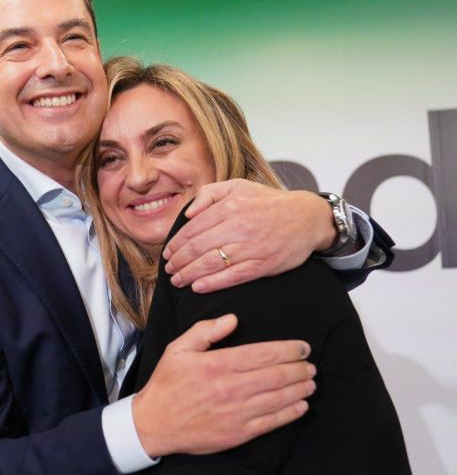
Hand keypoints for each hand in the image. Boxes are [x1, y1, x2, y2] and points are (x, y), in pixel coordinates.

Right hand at [132, 315, 315, 457]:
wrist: (154, 423)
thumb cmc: (166, 384)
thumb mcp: (178, 349)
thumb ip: (206, 331)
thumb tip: (233, 319)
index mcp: (218, 364)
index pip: (263, 354)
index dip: (288, 350)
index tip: (303, 348)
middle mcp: (231, 387)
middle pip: (277, 375)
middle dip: (299, 369)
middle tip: (310, 365)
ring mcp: (237, 412)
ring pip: (279, 398)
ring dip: (300, 389)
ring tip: (310, 383)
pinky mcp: (238, 433)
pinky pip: (272, 422)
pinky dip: (291, 413)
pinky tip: (301, 406)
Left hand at [162, 179, 333, 292]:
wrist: (307, 217)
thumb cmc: (268, 203)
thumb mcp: (237, 187)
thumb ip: (209, 194)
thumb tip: (188, 213)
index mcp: (230, 207)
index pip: (192, 230)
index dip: (175, 245)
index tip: (167, 254)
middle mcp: (238, 227)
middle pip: (197, 248)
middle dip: (178, 262)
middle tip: (169, 270)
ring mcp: (251, 247)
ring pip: (211, 264)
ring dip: (189, 274)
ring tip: (178, 281)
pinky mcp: (263, 264)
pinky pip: (232, 276)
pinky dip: (212, 283)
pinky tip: (198, 287)